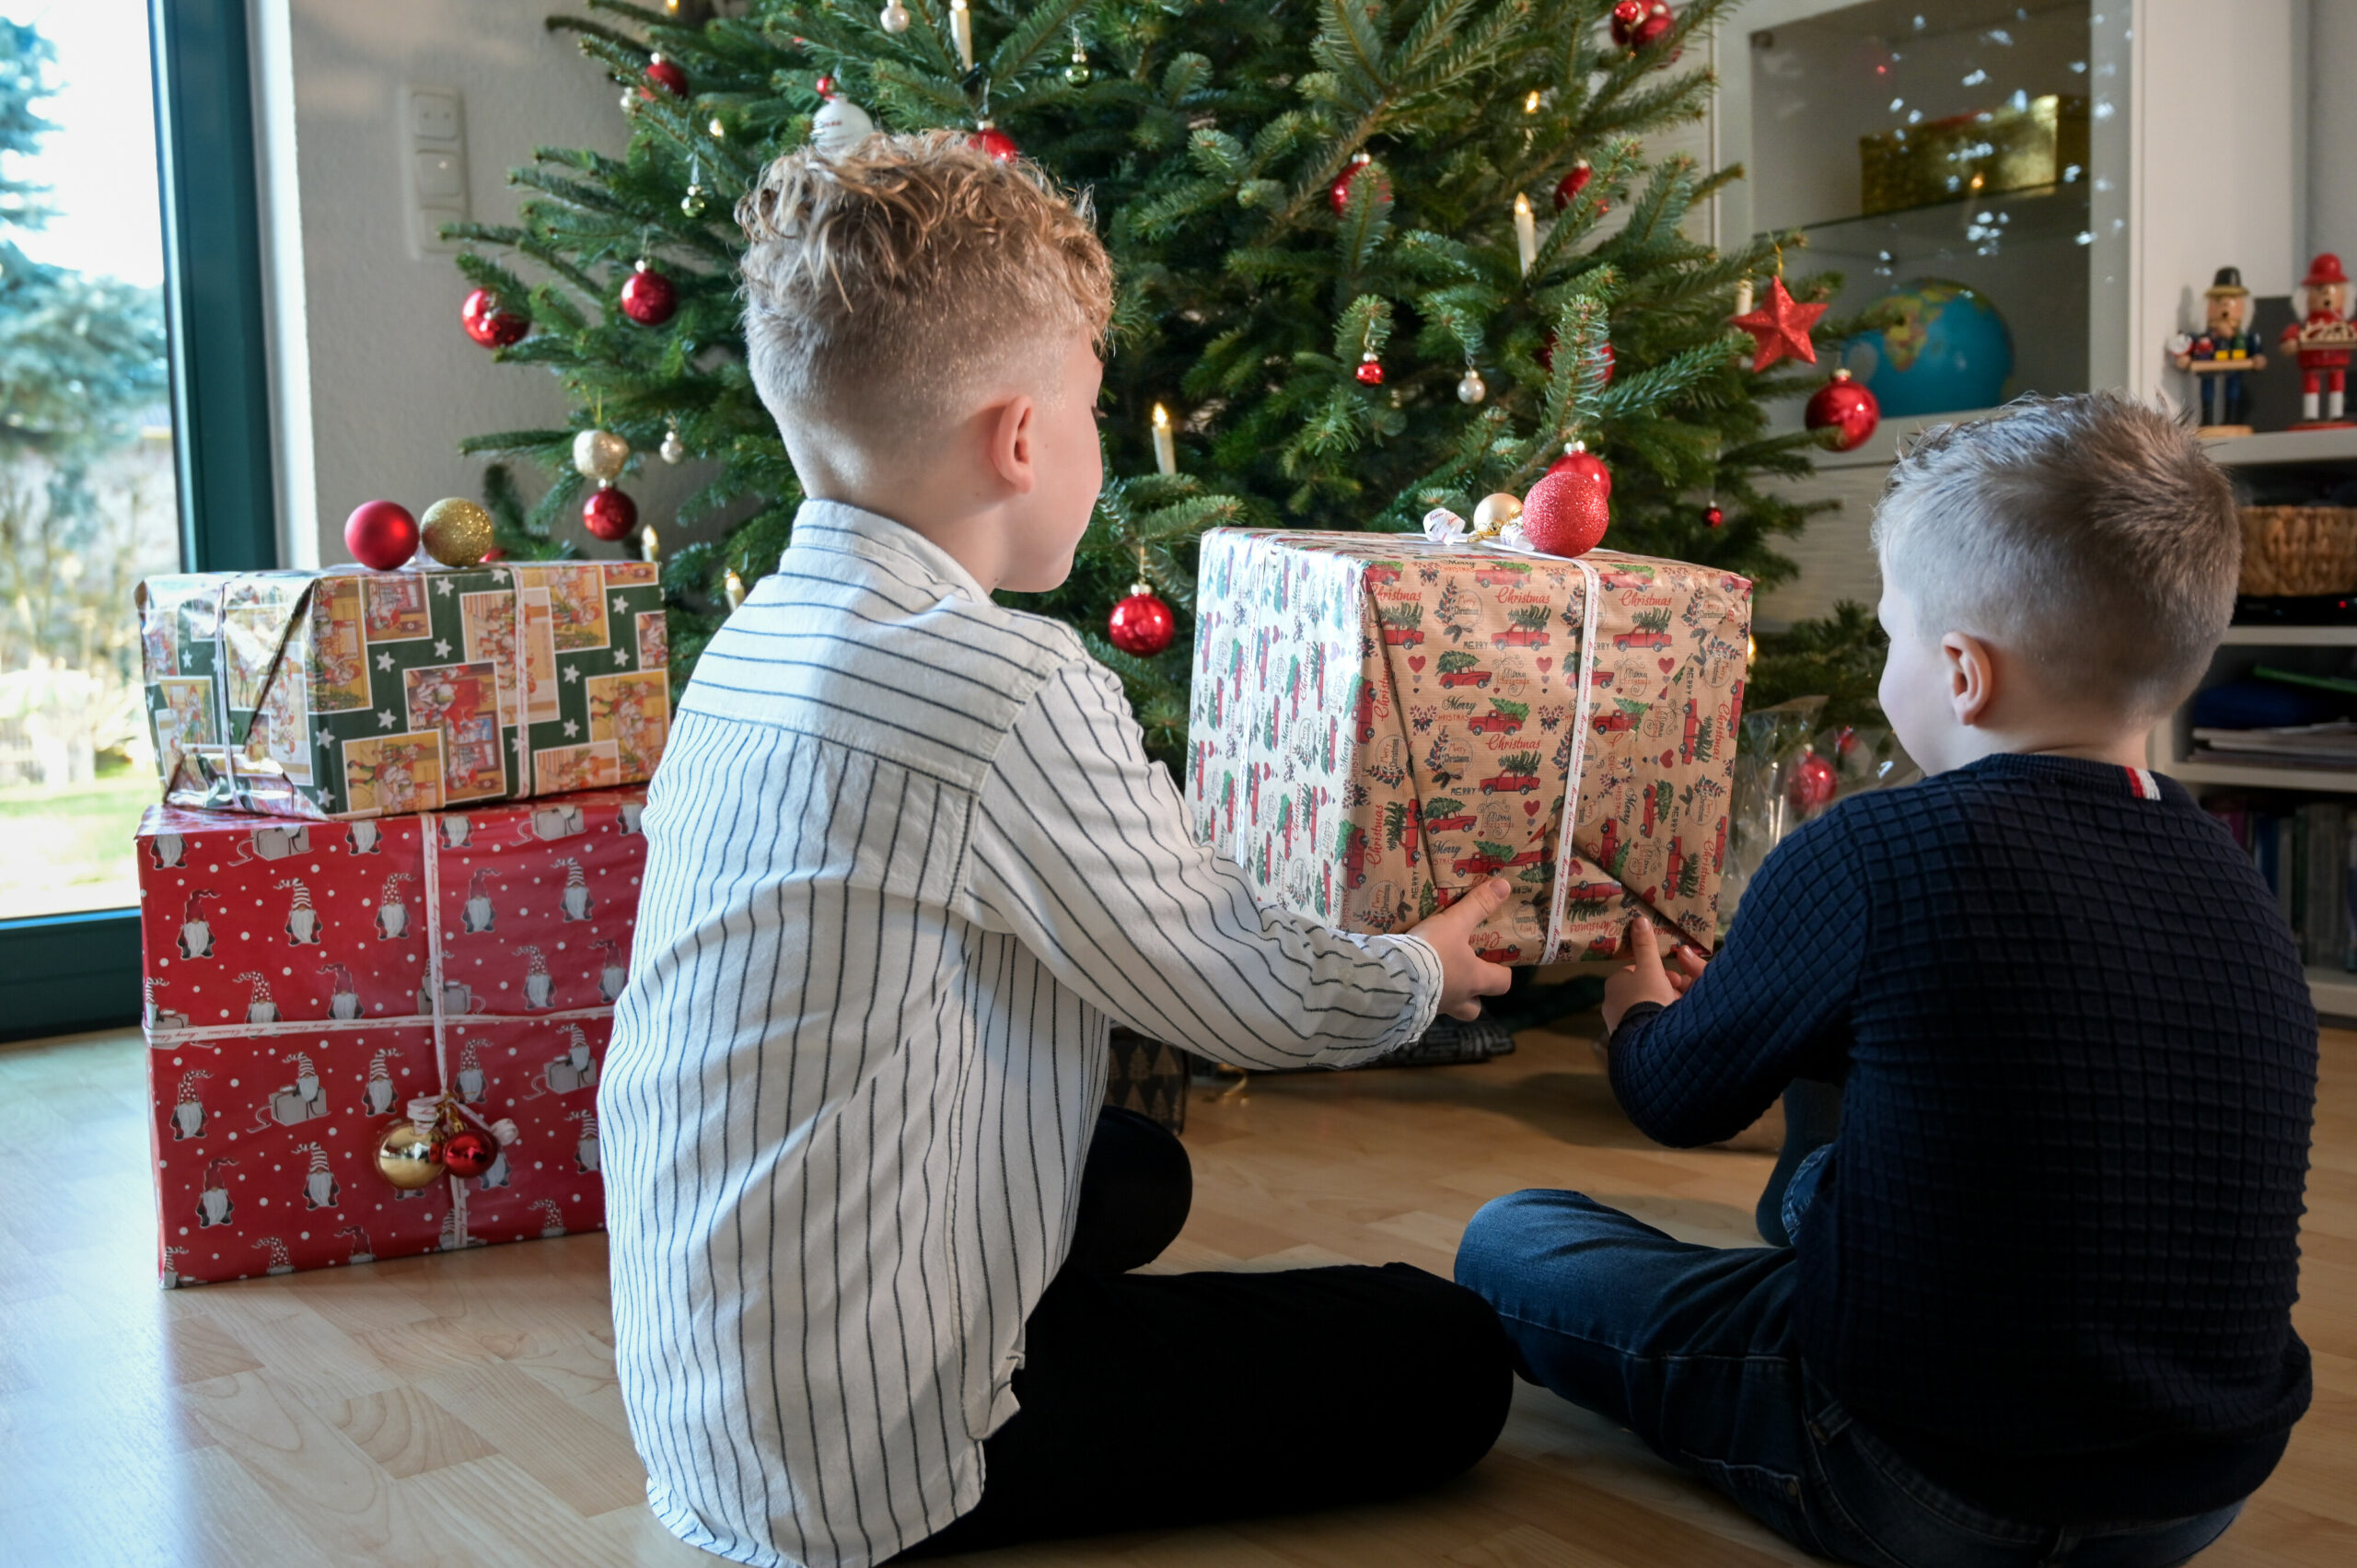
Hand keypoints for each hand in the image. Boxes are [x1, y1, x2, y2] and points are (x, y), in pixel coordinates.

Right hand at [1407, 876, 1516, 1021]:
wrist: (1391, 976)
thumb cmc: (1431, 952)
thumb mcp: (1454, 923)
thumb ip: (1477, 905)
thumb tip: (1504, 886)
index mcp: (1474, 980)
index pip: (1501, 983)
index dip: (1503, 972)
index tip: (1498, 962)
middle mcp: (1458, 999)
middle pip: (1474, 1008)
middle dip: (1473, 995)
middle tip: (1465, 977)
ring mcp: (1434, 1008)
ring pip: (1448, 1007)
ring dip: (1446, 994)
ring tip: (1435, 975)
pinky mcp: (1411, 1010)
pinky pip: (1421, 1005)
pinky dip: (1420, 994)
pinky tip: (1411, 978)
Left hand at [1600, 917, 1707, 1033]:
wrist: (1647, 1040)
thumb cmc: (1648, 998)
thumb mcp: (1651, 968)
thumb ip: (1646, 946)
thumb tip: (1639, 919)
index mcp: (1614, 983)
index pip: (1637, 972)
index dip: (1658, 973)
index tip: (1674, 978)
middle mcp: (1611, 1003)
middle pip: (1643, 990)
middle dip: (1663, 989)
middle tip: (1679, 993)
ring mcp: (1617, 1023)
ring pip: (1645, 1008)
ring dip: (1662, 1005)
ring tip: (1677, 1010)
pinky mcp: (1627, 1040)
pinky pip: (1645, 1025)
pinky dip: (1657, 1022)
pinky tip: (1670, 1024)